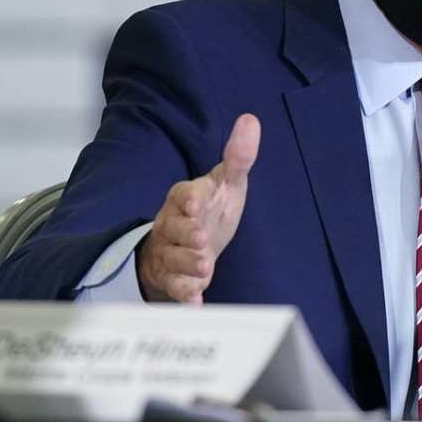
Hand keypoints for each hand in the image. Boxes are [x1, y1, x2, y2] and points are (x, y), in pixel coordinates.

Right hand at [136, 114, 259, 303]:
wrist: (188, 246)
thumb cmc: (210, 211)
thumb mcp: (226, 183)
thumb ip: (238, 157)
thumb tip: (251, 120)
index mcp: (186, 198)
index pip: (183, 195)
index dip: (190, 199)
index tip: (196, 202)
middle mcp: (173, 225)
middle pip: (174, 229)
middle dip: (186, 234)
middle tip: (201, 239)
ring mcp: (171, 253)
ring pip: (173, 258)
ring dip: (187, 264)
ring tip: (204, 268)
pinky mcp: (174, 278)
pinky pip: (174, 287)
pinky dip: (184, 295)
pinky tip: (195, 300)